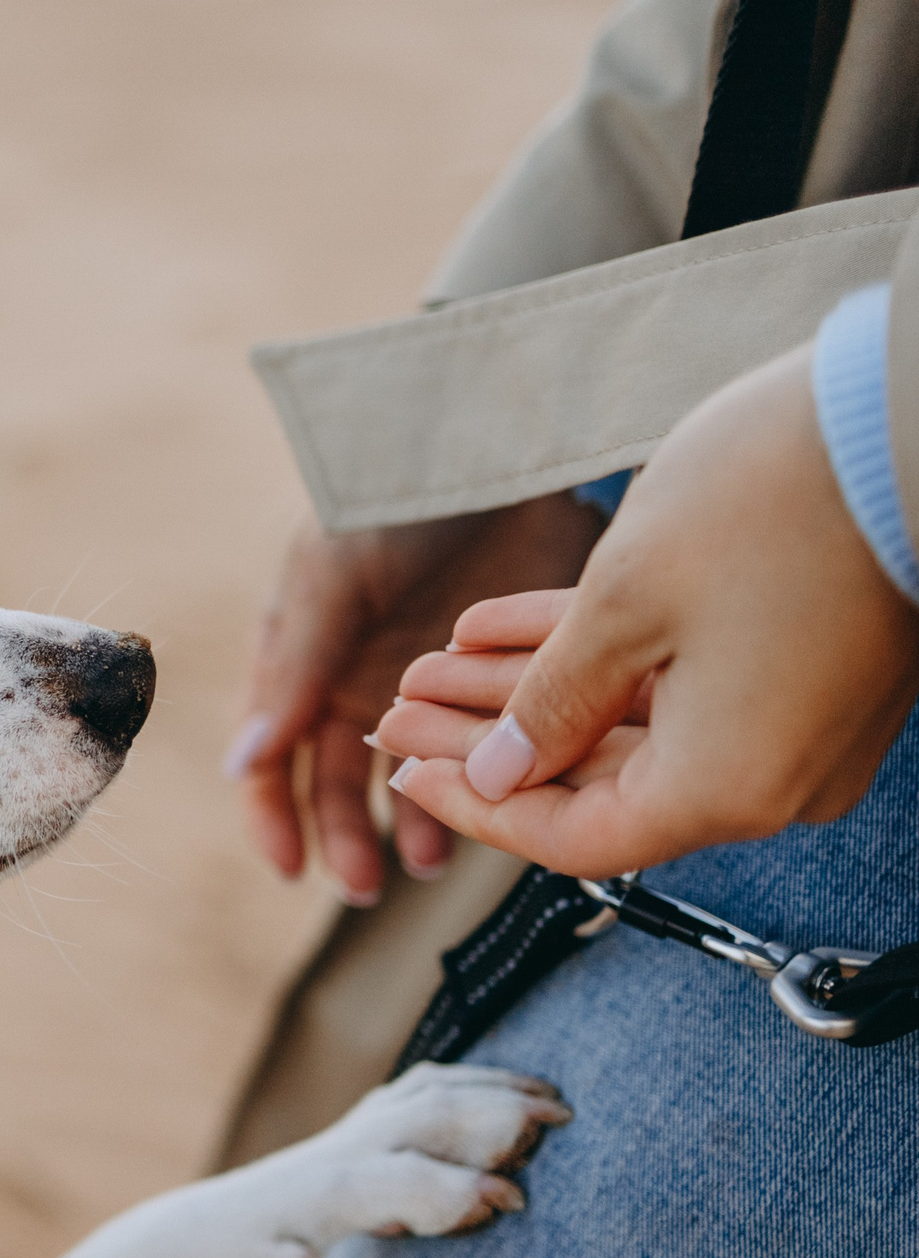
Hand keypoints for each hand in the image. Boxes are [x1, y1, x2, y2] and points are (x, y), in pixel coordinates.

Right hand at [231, 495, 600, 901]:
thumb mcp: (331, 581)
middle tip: (363, 884)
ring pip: (408, 784)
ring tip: (427, 862)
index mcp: (299, 663)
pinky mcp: (493, 690)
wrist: (498, 453)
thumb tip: (242, 765)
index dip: (272, 816)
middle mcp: (353, 687)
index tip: (291, 866)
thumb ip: (294, 672)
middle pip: (335, 788)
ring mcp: (424, 693)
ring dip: (411, 828)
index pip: (267, 758)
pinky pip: (481, 759)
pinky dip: (479, 794)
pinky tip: (487, 817)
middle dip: (343, 841)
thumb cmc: (392, 503)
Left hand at [377, 346, 918, 875]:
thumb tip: (503, 775)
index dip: (479, 808)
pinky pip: (675, 681)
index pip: (578, 841)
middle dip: (483, 743)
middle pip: (595, 782)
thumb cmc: (774, 504)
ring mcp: (793, 723)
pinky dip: (587, 656)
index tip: (400, 777)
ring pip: (627, 724)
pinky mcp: (802, 666)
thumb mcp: (622, 607)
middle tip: (390, 714)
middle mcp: (770, 777)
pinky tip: (487, 626)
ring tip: (423, 665)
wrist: (906, 417)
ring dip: (522, 693)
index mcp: (726, 788)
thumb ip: (551, 705)